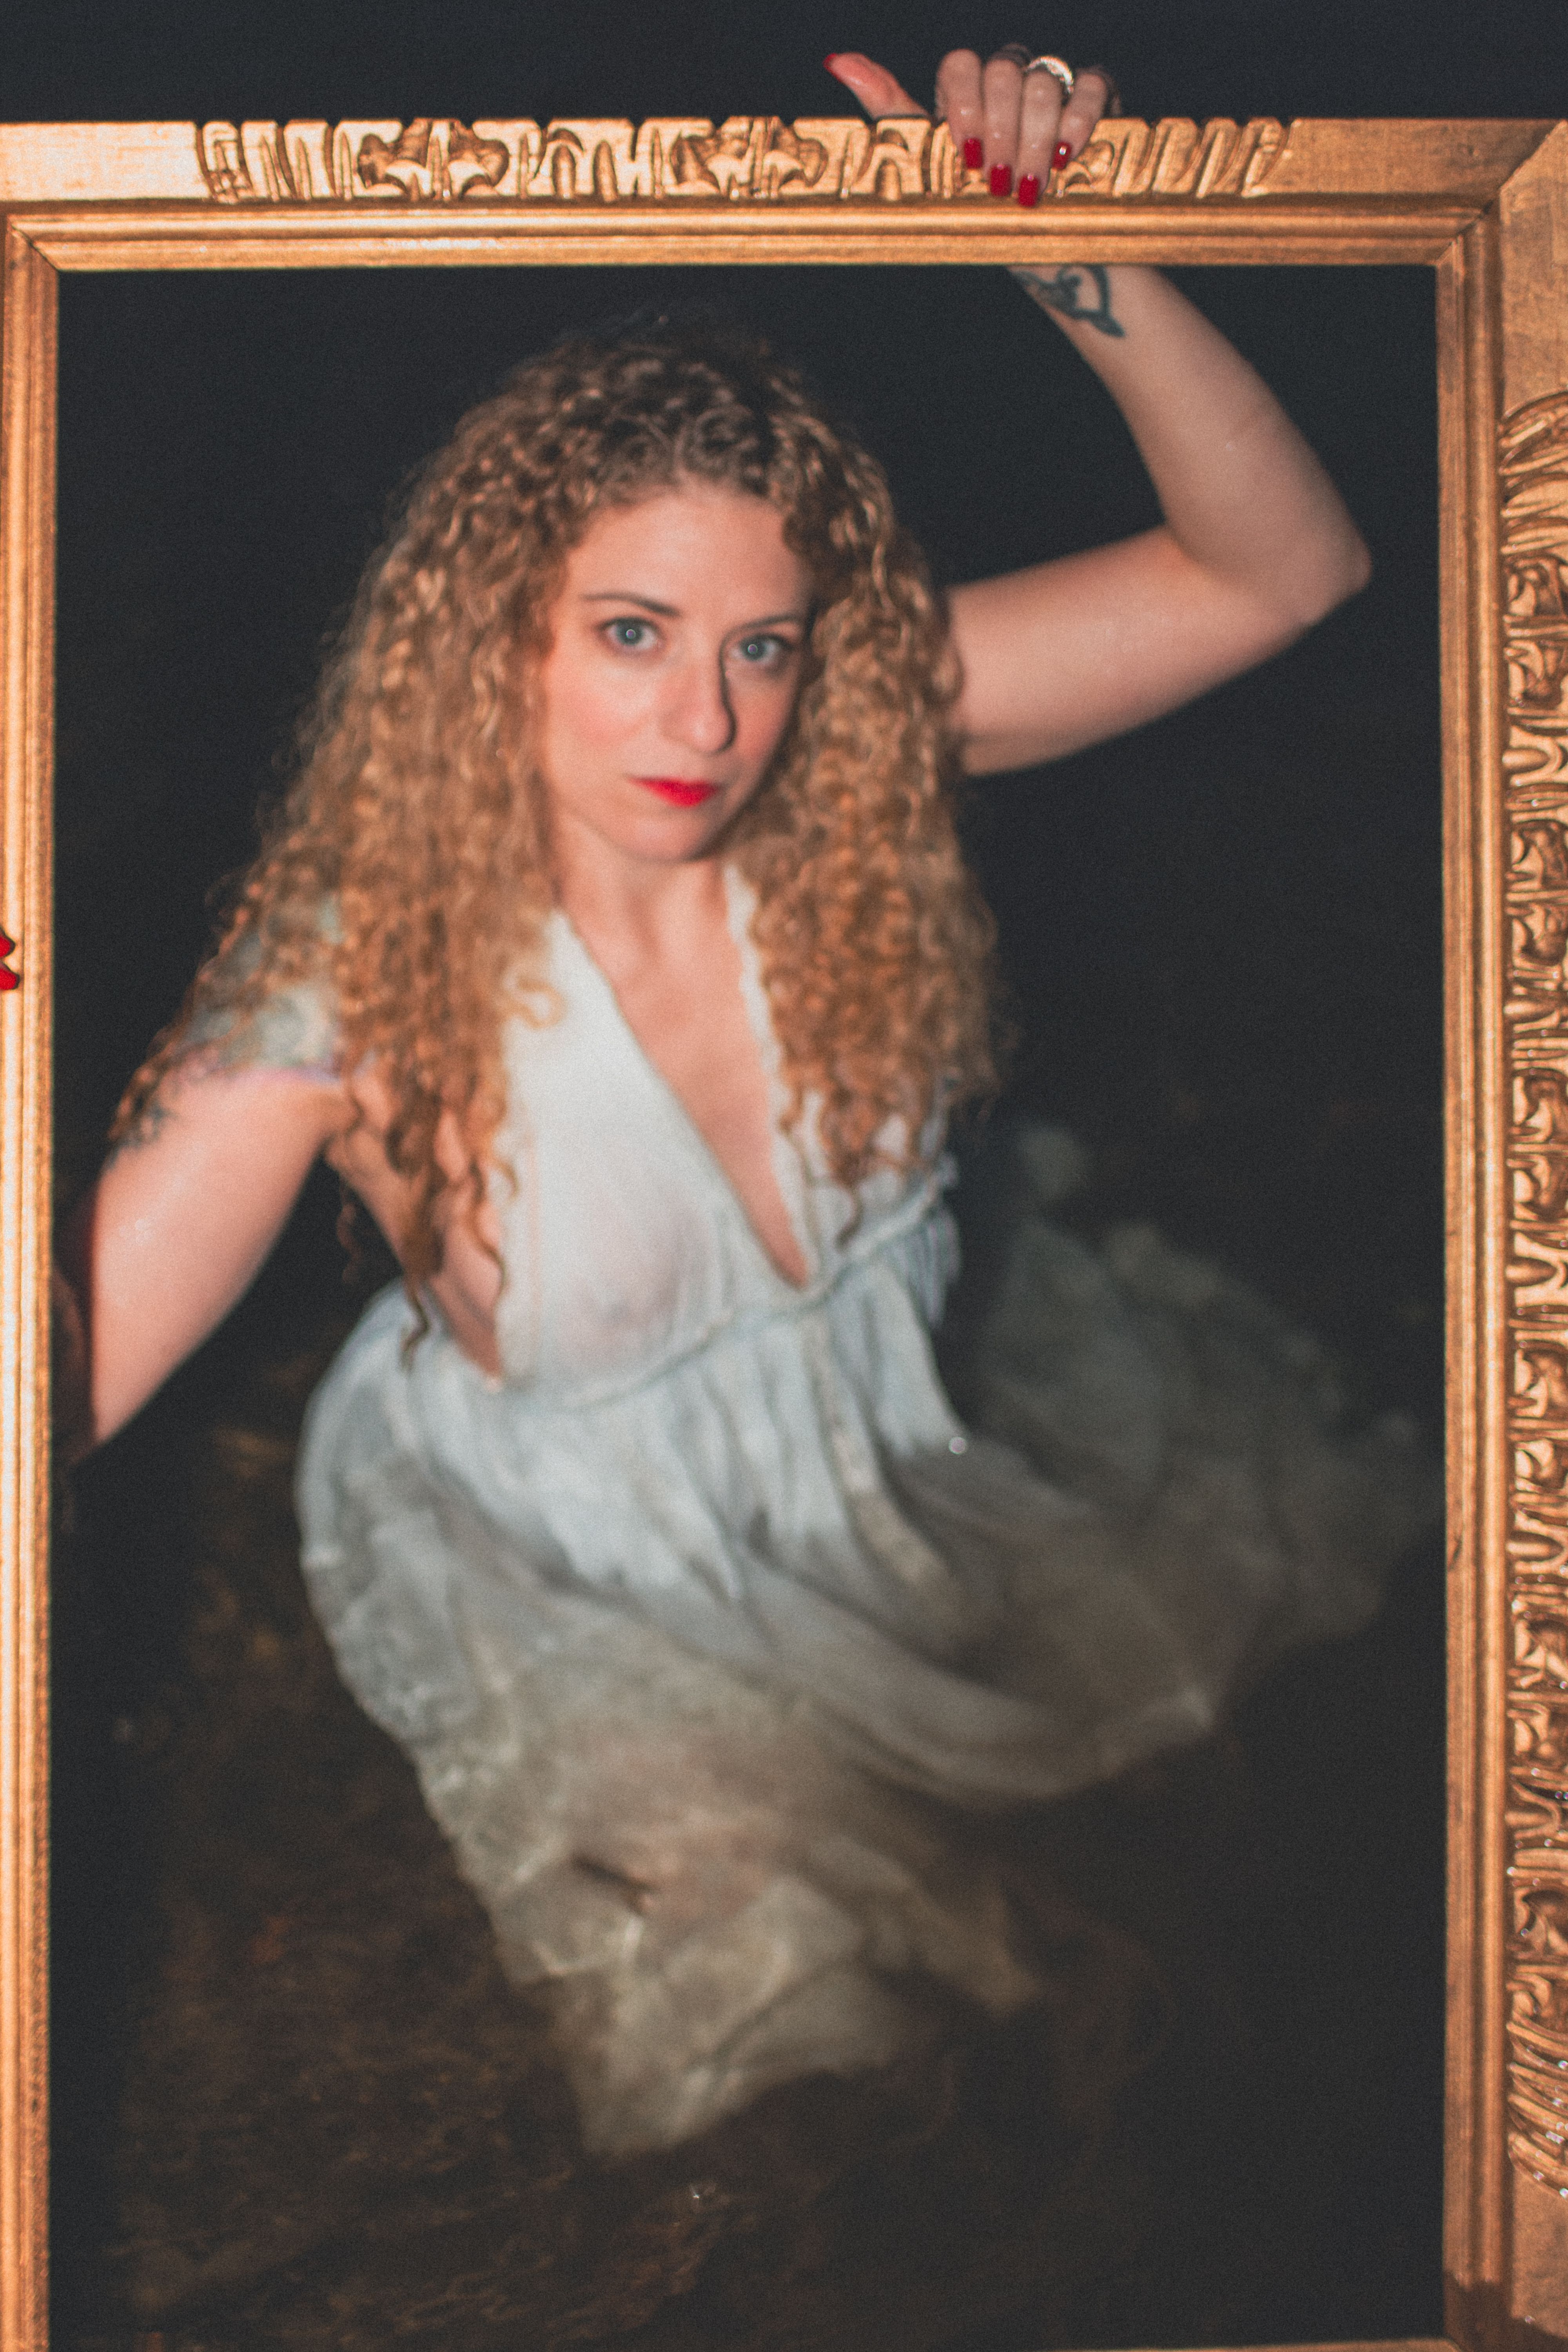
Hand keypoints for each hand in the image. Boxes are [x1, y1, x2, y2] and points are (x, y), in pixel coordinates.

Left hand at [824, 48, 1115, 205]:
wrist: (1042, 252)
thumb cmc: (982, 213)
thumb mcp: (932, 169)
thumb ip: (894, 113)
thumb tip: (838, 61)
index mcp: (968, 93)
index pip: (960, 64)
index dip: (963, 103)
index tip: (965, 154)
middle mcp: (1009, 80)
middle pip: (1002, 70)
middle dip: (999, 130)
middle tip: (997, 183)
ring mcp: (1054, 86)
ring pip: (1043, 82)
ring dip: (1033, 141)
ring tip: (1029, 188)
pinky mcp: (1096, 98)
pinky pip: (1091, 85)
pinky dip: (1078, 120)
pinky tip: (1065, 157)